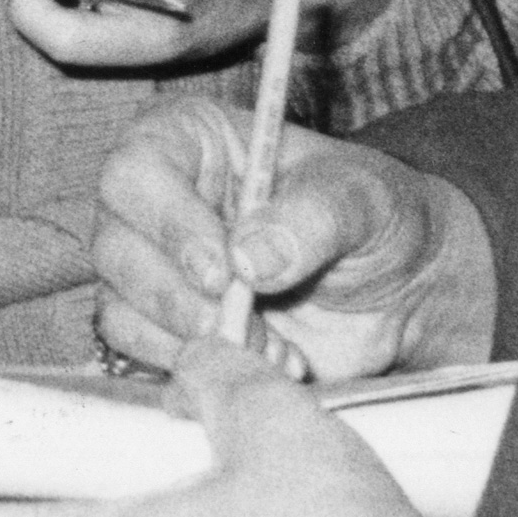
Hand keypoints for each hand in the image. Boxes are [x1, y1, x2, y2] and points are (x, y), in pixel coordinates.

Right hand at [87, 96, 494, 381]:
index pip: (136, 170)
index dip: (168, 224)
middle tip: (244, 324)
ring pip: (119, 309)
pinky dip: (199, 374)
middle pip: (113, 247)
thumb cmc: (378, 218)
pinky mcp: (169, 330)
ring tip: (273, 350)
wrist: (404, 292)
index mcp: (193, 141)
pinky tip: (264, 368)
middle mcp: (162, 202)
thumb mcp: (362, 199)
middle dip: (178, 299)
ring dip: (193, 344)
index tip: (222, 273)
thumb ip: (312, 217)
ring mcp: (159, 270)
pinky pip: (142, 358)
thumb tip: (249, 259)